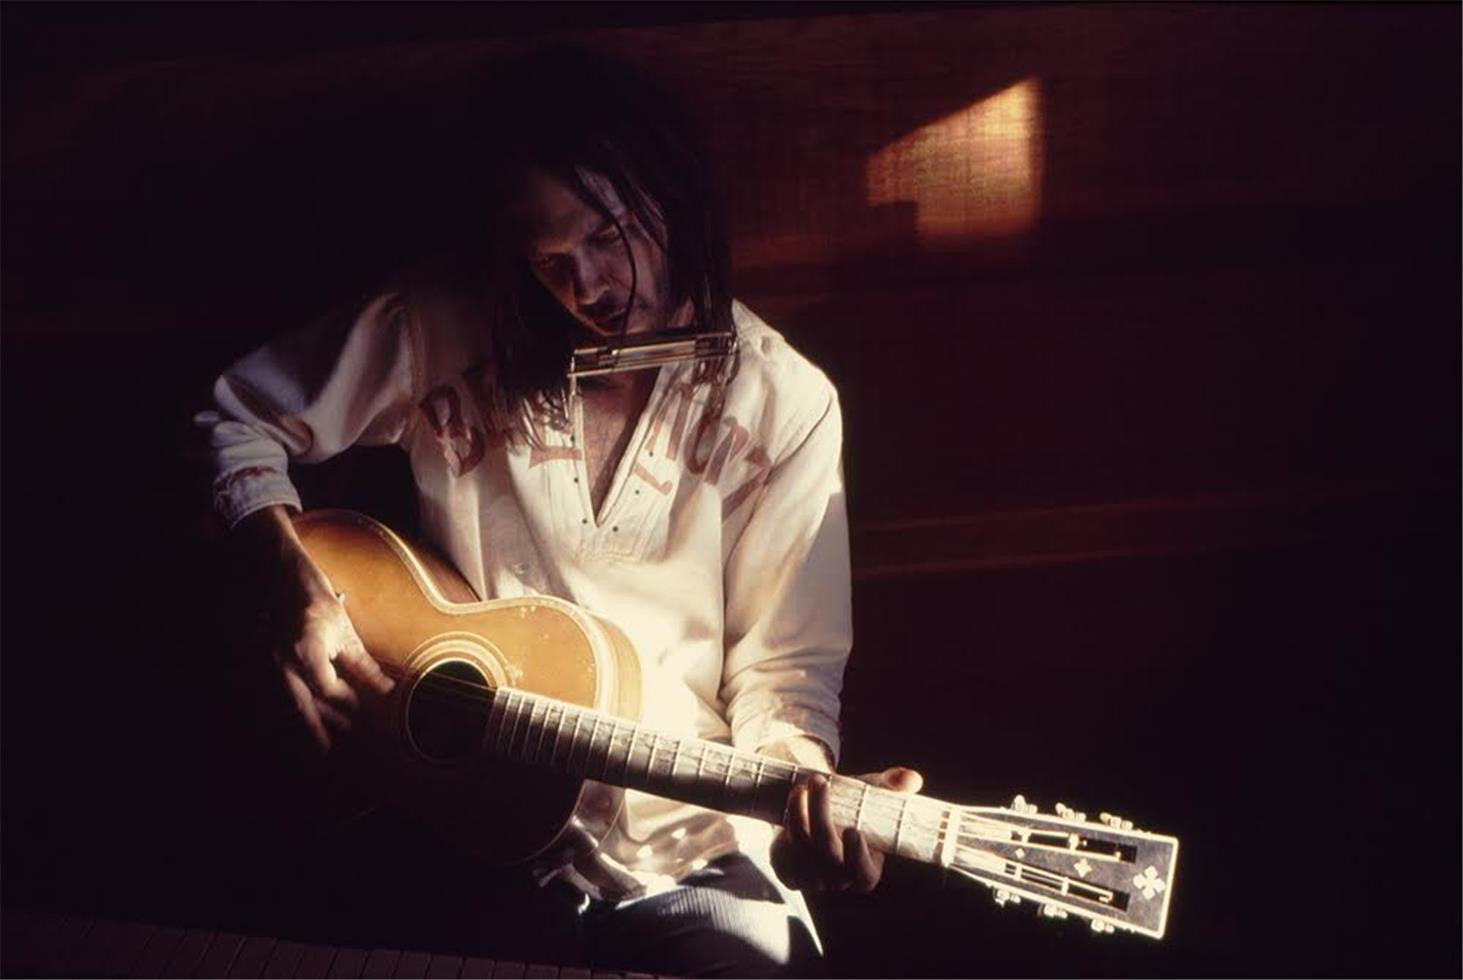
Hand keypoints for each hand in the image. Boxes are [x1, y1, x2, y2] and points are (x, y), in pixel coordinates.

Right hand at [271, 572, 393, 753]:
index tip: (359, 708)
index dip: (346, 701)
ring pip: (284, 701)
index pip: (328, 689)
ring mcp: (265, 661)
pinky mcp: (256, 660)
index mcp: (307, 651)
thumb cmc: (314, 595)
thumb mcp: (343, 626)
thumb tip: (384, 688)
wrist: (276, 571)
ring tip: (317, 739)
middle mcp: (282, 661)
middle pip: (301, 705)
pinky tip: (297, 712)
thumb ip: (361, 662)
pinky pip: (272, 690)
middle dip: (317, 727)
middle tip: (329, 747)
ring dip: (302, 718)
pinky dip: (286, 703)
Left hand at [771, 766, 923, 894]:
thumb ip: (892, 787)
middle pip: (828, 855)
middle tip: (820, 781)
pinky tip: (794, 798)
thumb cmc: (852, 807)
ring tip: (804, 784)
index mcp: (865, 870)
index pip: (863, 874)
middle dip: (822, 815)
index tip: (853, 830)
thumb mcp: (872, 795)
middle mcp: (838, 880)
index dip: (858, 857)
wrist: (814, 810)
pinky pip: (784, 851)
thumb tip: (912, 779)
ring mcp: (810, 878)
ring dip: (800, 813)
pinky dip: (788, 821)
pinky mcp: (787, 869)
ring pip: (803, 850)